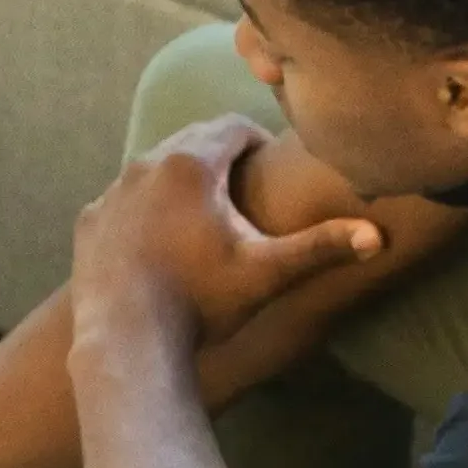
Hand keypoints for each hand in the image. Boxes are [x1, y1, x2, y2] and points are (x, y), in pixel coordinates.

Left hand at [72, 114, 381, 351]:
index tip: (270, 166)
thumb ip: (320, 246)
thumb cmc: (201, 301)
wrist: (126, 340)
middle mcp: (146, 164)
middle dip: (219, 159)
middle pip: (192, 142)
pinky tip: (159, 241)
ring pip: (154, 170)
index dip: (258, 142)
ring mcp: (111, 192)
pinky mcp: (89, 220)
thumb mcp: (266, 272)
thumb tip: (378, 235)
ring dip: (180, 183)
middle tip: (242, 191)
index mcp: (192, 163)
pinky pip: (123, 200)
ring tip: (203, 218)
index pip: (234, 127)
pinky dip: (144, 209)